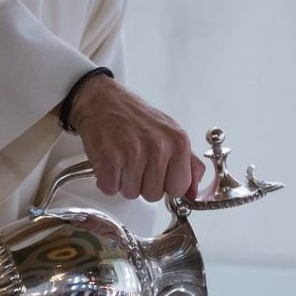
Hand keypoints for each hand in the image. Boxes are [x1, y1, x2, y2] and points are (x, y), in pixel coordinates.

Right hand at [68, 74, 205, 201]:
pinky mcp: (110, 159)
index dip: (165, 185)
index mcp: (178, 142)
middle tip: (135, 161)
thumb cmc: (134, 117)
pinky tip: (109, 161)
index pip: (179, 188)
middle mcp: (159, 147)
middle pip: (154, 195)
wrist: (102, 100)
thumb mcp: (170, 133)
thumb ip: (188, 163)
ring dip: (123, 181)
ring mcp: (134, 153)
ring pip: (132, 193)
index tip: (156, 173)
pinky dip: (106, 179)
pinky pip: (111, 188)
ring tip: (122, 158)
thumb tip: (193, 192)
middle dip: (142, 183)